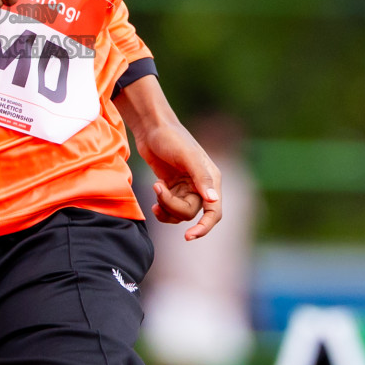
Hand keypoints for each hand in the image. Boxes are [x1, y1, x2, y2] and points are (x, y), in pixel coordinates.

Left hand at [115, 80, 221, 240]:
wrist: (151, 127)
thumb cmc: (170, 137)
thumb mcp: (186, 155)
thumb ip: (201, 177)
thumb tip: (213, 201)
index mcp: (211, 179)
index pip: (214, 211)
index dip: (204, 227)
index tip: (189, 237)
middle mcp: (201, 186)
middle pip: (191, 213)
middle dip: (172, 205)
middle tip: (157, 188)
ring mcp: (187, 187)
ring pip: (179, 213)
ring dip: (165, 207)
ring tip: (155, 188)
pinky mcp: (173, 187)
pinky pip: (170, 209)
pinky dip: (162, 208)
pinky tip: (154, 203)